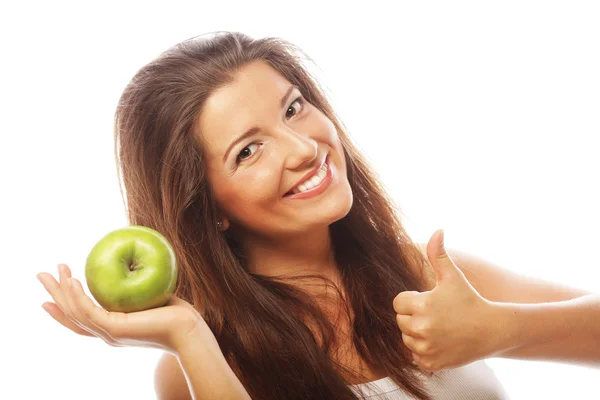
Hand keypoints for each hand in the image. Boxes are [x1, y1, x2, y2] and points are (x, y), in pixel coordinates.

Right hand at [37, 263, 204, 353]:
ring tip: (56, 271)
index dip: (61, 309)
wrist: (188, 329)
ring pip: (75, 313)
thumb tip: (132, 263)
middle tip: (42, 274)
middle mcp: (107, 334)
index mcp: (113, 328)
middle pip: (71, 316)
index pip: (80, 321)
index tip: (48, 297)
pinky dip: (77, 296)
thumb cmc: (175, 312)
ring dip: (62, 291)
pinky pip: (89, 311)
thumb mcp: (150, 295)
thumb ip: (137, 286)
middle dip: (54, 295)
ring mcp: (109, 334)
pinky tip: (71, 280)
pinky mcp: (114, 329)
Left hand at [393, 230, 495, 370]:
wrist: (492, 331)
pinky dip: (423, 350)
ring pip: (406, 338)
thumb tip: (437, 230)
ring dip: (416, 333)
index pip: (397, 302)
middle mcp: (422, 329)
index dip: (410, 299)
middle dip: (413, 315)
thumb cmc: (469, 300)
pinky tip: (440, 341)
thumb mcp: (453, 276)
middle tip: (435, 313)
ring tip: (438, 326)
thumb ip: (438, 254)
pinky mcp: (430, 363)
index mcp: (423, 306)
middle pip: (400, 320)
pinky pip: (414, 355)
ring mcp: (426, 348)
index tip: (427, 299)